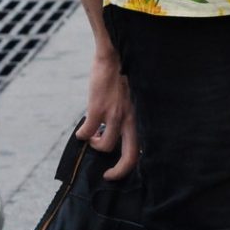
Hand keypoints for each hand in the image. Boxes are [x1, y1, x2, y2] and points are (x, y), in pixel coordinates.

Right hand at [79, 44, 139, 179]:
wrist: (117, 53)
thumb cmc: (129, 73)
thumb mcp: (140, 97)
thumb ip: (136, 113)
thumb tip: (129, 127)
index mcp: (143, 117)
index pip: (147, 148)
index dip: (139, 162)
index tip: (129, 167)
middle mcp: (132, 120)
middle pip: (130, 157)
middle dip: (118, 172)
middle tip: (109, 176)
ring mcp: (115, 116)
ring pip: (105, 146)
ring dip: (96, 146)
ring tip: (94, 138)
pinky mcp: (97, 109)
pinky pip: (87, 132)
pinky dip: (82, 136)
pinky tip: (82, 132)